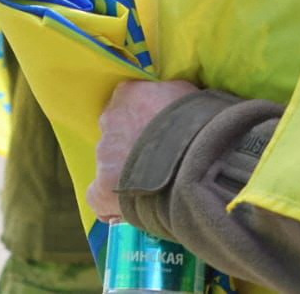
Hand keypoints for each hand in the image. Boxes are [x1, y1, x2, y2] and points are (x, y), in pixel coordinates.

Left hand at [87, 79, 199, 222]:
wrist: (196, 162)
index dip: (142, 118)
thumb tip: (171, 103)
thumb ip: (169, 96)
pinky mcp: (102, 190)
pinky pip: (101, 196)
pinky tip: (135, 205)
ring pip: (111, 165)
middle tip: (157, 157)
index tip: (156, 128)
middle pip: (116, 134)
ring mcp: (103, 156)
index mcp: (127, 94)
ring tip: (155, 184)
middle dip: (132, 145)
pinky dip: (114, 202)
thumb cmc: (197, 122)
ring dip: (128, 171)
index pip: (127, 103)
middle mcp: (109, 121)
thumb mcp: (187, 95)